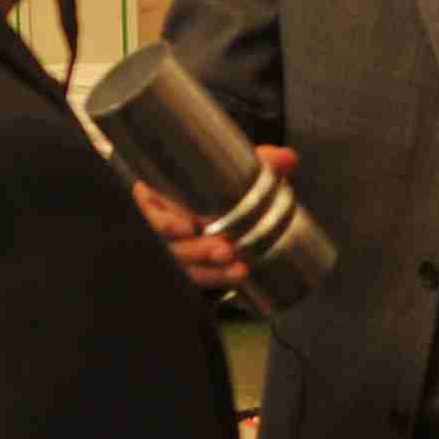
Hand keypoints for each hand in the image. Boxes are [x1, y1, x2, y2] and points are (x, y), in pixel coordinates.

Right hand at [133, 146, 295, 298]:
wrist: (238, 206)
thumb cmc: (226, 184)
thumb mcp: (242, 169)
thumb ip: (264, 162)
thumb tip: (286, 159)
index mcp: (163, 194)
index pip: (151, 208)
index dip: (164, 221)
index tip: (188, 226)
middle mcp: (166, 222)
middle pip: (171, 243)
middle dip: (197, 250)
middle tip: (225, 248)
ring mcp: (179, 248)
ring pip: (186, 265)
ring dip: (210, 270)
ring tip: (238, 268)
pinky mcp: (194, 266)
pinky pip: (200, 278)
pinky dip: (218, 279)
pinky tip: (237, 276)